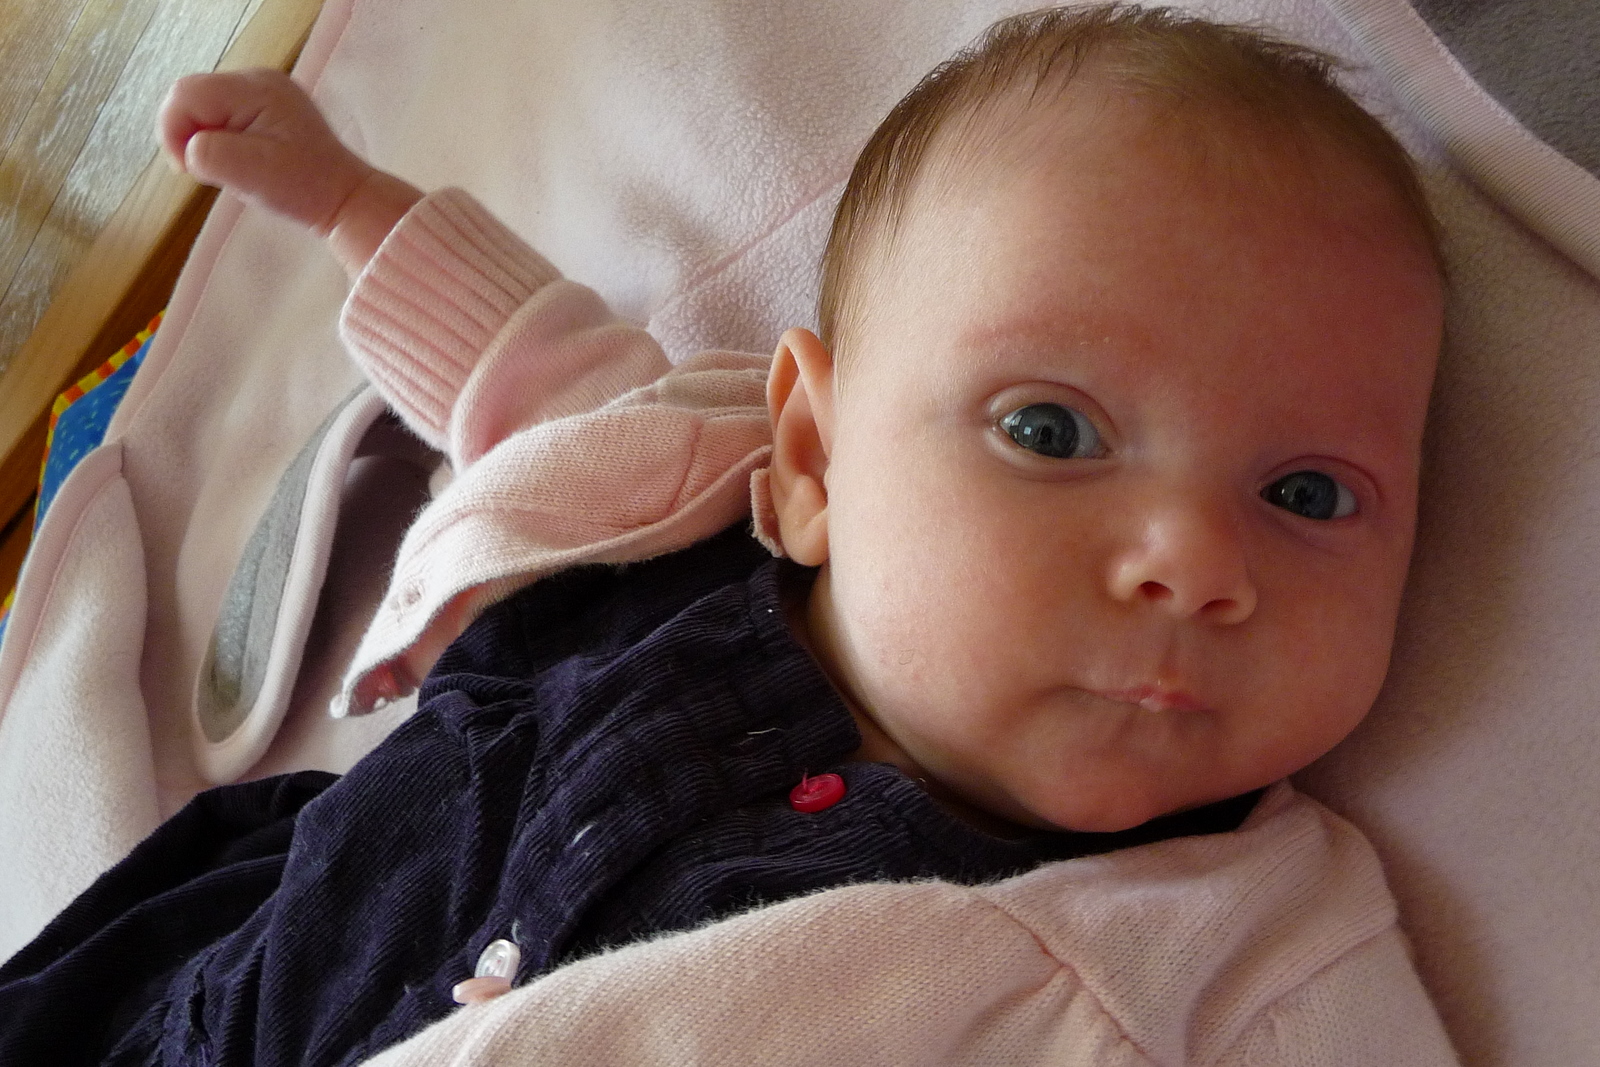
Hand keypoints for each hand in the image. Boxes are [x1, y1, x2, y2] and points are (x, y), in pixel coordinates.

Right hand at [158, 68, 420, 275]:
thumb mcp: (251, 174)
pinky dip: (220, 141)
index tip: (187, 169)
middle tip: (209, 173)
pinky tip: (242, 162)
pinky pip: (221, 117)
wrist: (344, 198)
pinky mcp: (263, 108)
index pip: (185, 93)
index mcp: (255, 89)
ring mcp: (262, 92)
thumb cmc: (304, 188)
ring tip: (233, 169)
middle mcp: (257, 80)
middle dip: (189, 135)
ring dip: (205, 140)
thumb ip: (210, 153)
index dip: (173, 130)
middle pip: (191, 96)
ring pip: (203, 108)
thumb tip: (190, 148)